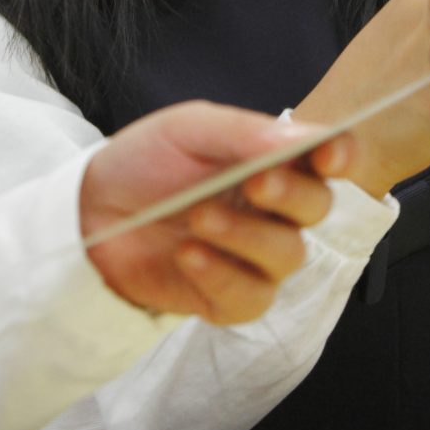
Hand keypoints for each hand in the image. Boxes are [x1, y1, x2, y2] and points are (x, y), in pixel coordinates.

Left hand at [80, 101, 347, 324]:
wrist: (88, 210)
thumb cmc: (143, 163)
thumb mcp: (187, 130)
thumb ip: (244, 133)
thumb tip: (303, 138)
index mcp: (273, 162)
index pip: (328, 158)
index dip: (342, 155)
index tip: (328, 154)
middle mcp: (273, 211)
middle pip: (316, 208)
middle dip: (290, 195)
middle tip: (255, 183)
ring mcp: (253, 258)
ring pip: (288, 256)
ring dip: (247, 235)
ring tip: (199, 218)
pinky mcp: (226, 299)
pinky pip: (250, 298)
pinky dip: (221, 275)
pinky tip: (189, 254)